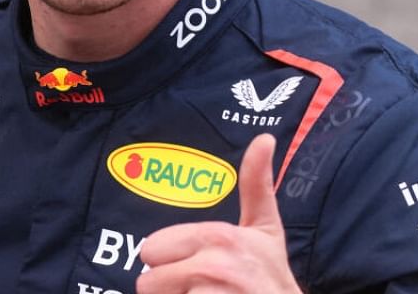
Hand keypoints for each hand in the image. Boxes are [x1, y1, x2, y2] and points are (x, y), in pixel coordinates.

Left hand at [135, 134, 300, 292]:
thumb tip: (264, 138)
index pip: (150, 250)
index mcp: (217, 237)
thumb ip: (256, 183)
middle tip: (201, 288)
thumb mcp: (265, 228)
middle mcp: (212, 267)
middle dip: (170, 288)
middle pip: (147, 282)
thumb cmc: (270, 273)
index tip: (199, 267)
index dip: (170, 262)